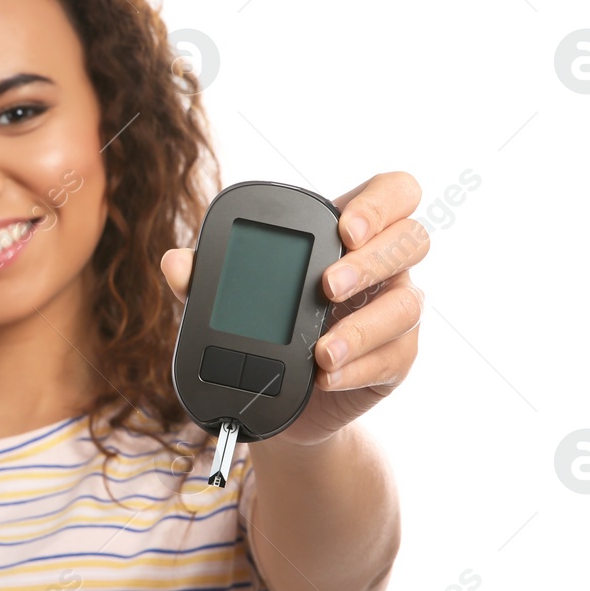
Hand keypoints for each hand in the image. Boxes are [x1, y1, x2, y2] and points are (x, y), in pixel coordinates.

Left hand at [160, 171, 427, 446]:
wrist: (274, 397)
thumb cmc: (261, 327)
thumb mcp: (230, 299)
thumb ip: (205, 277)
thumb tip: (176, 262)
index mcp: (348, 234)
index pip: (391, 193)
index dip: (379, 203)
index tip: (345, 230)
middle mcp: (382, 266)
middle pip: (413, 239)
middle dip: (372, 261)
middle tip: (328, 286)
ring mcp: (393, 311)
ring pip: (408, 304)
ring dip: (365, 327)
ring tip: (323, 350)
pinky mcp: (396, 358)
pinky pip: (394, 357)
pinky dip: (358, 368)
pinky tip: (326, 376)